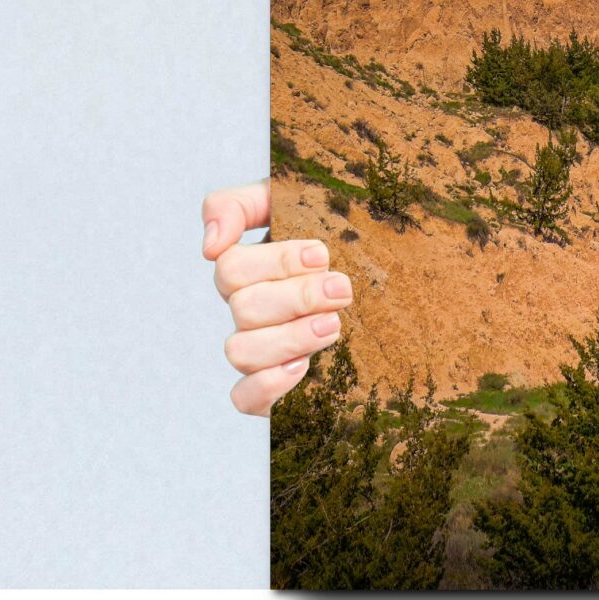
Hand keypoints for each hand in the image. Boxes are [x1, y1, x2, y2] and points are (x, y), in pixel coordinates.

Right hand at [202, 179, 351, 415]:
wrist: (388, 281)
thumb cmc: (336, 233)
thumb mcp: (289, 201)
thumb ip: (238, 205)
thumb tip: (210, 246)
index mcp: (250, 270)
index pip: (232, 268)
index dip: (276, 262)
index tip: (322, 253)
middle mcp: (249, 311)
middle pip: (243, 309)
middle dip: (297, 297)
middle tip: (342, 289)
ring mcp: (259, 350)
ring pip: (240, 352)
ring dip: (289, 337)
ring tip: (334, 325)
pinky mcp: (273, 387)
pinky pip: (243, 399)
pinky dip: (267, 386)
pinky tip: (303, 367)